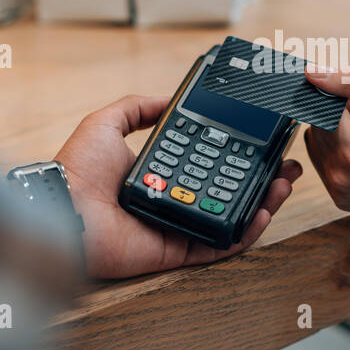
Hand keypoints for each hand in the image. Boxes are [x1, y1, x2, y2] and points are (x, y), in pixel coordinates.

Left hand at [55, 94, 301, 278]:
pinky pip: (220, 244)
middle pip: (227, 191)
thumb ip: (136, 107)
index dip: (236, 154)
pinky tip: (264, 212)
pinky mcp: (179, 252)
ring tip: (285, 183)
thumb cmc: (77, 170)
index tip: (261, 141)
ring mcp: (178, 227)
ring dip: (262, 202)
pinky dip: (246, 232)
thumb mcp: (105, 123)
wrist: (63, 211)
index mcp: (158, 173)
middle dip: (260, 178)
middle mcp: (171, 200)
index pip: (207, 164)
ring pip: (231, 216)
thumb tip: (168, 97)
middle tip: (285, 165)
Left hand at [302, 67, 349, 215]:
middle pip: (318, 126)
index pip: (321, 106)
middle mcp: (339, 176)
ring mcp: (339, 192)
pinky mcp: (342, 200)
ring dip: (338, 130)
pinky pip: (327, 165)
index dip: (340, 91)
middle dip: (340, 111)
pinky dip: (342, 150)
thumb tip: (311, 73)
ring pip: (319, 144)